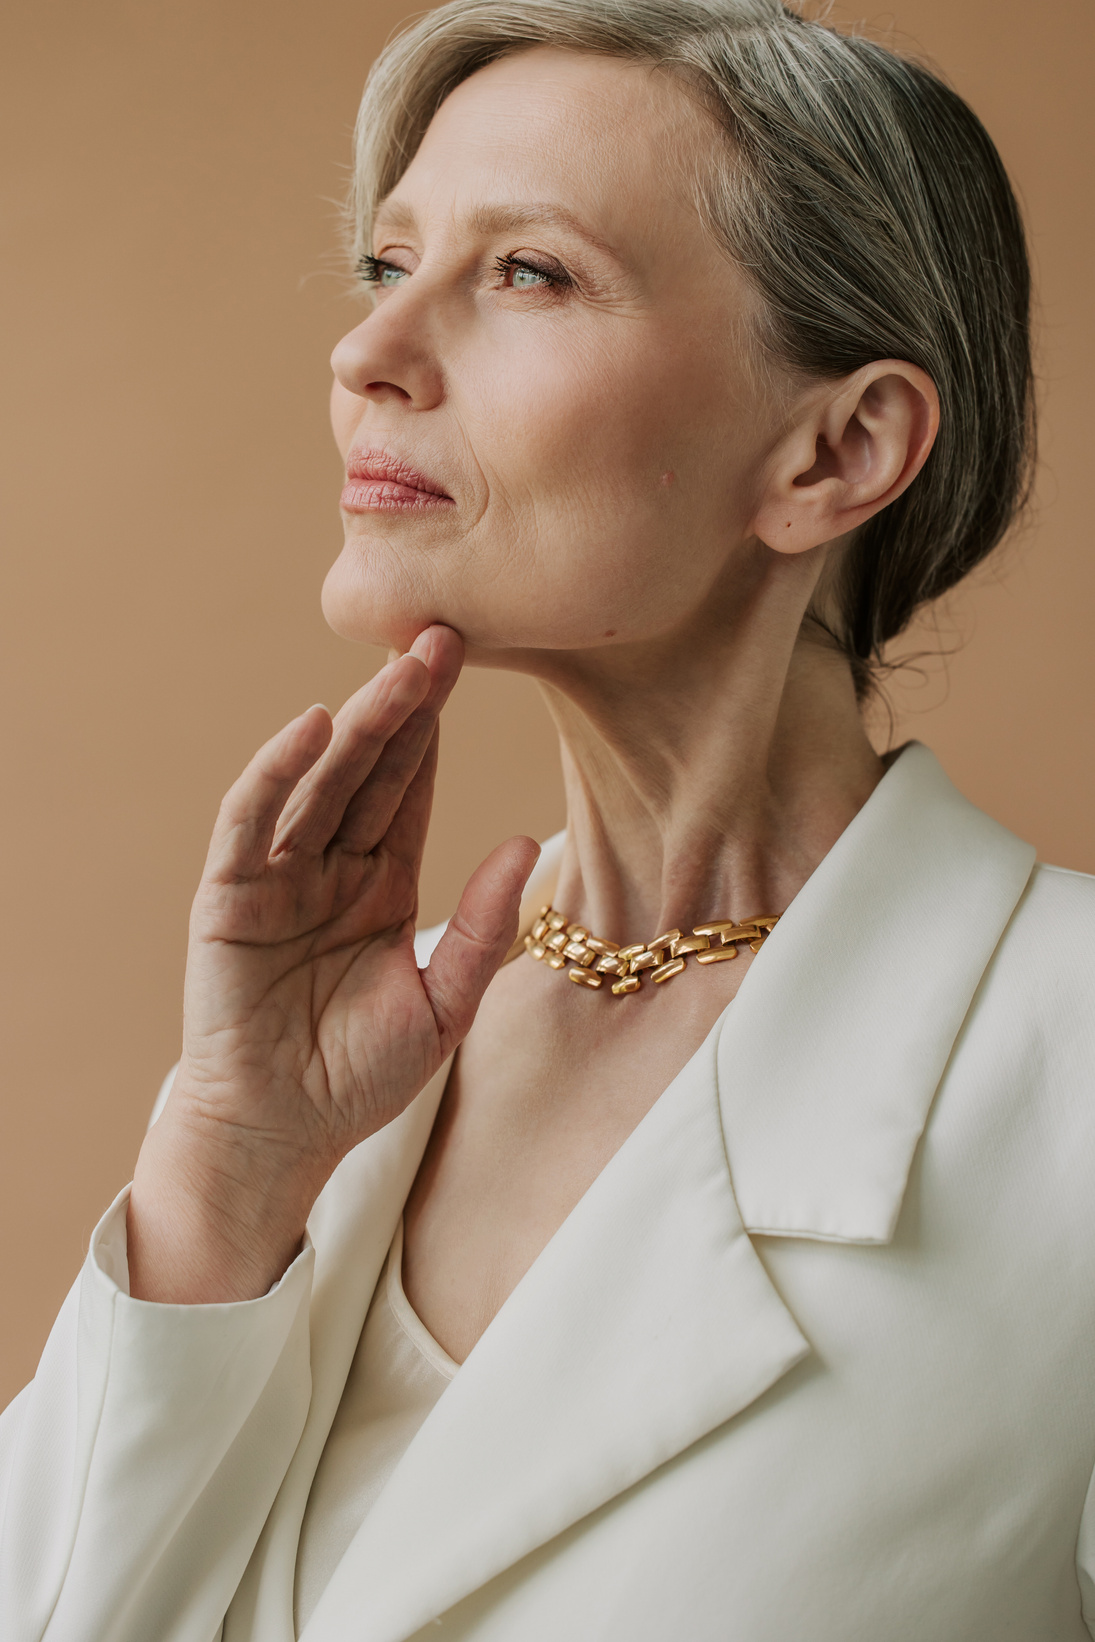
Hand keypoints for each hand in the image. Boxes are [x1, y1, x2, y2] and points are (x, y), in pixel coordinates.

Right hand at [127, 625, 538, 1301]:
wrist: (282, 1131)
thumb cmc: (361, 1075)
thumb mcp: (444, 1005)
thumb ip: (484, 928)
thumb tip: (526, 845)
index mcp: (382, 882)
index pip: (411, 790)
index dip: (434, 732)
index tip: (468, 669)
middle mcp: (330, 866)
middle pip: (370, 770)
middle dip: (403, 706)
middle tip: (442, 639)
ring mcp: (277, 877)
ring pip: (319, 783)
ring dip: (356, 725)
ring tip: (398, 668)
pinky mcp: (228, 897)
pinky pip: (251, 823)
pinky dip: (275, 774)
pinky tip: (311, 728)